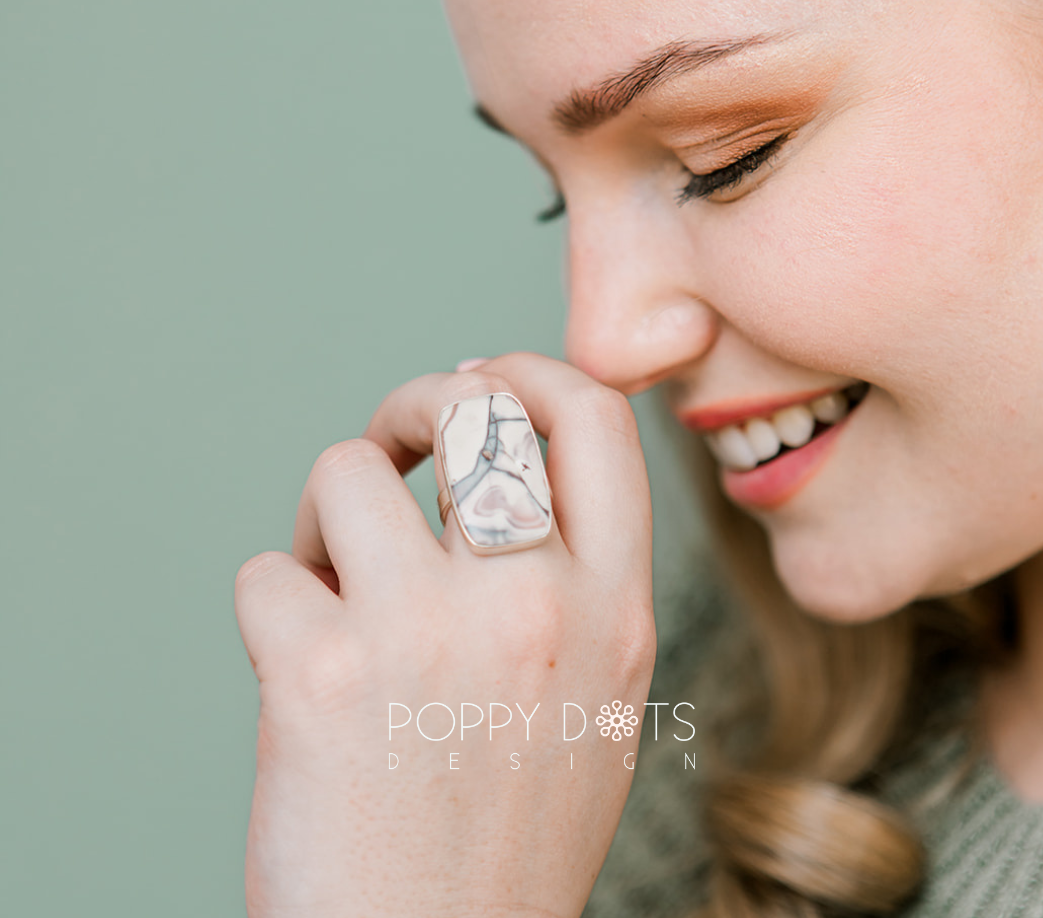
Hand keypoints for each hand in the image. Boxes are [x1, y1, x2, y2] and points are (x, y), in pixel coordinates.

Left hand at [234, 352, 655, 917]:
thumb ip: (574, 581)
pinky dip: (272, 608)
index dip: (532, 372)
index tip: (481, 382)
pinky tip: (297, 668)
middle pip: (472, 407)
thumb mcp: (596, 697)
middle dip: (415, 402)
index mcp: (614, 611)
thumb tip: (502, 458)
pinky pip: (265, 573)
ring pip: (349, 470)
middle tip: (394, 445)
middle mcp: (534, 607)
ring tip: (332, 579)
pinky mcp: (318, 674)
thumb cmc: (507, 833)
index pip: (596, 418)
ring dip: (328, 513)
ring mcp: (426, 634)